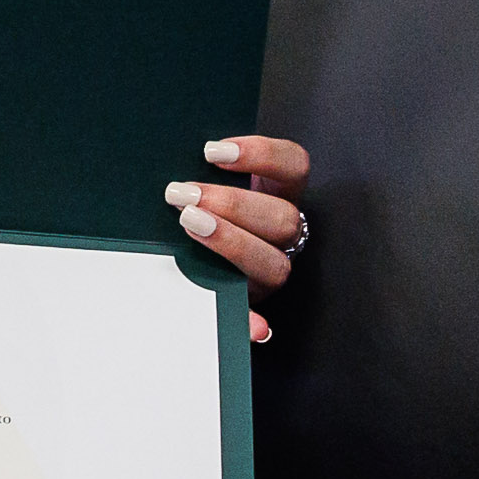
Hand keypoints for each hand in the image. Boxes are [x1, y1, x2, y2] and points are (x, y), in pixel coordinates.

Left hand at [168, 134, 310, 343]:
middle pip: (283, 218)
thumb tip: (200, 153)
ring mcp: (269, 269)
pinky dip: (254, 323)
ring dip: (234, 245)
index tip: (213, 152)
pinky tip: (251, 326)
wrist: (191, 253)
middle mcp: (281, 233)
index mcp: (278, 193)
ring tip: (190, 226)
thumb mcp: (210, 186)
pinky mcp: (253, 304)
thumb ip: (208, 172)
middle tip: (184, 195)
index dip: (263, 155)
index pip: (294, 165)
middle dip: (233, 205)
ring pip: (275, 265)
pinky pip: (257, 317)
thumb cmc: (201, 210)